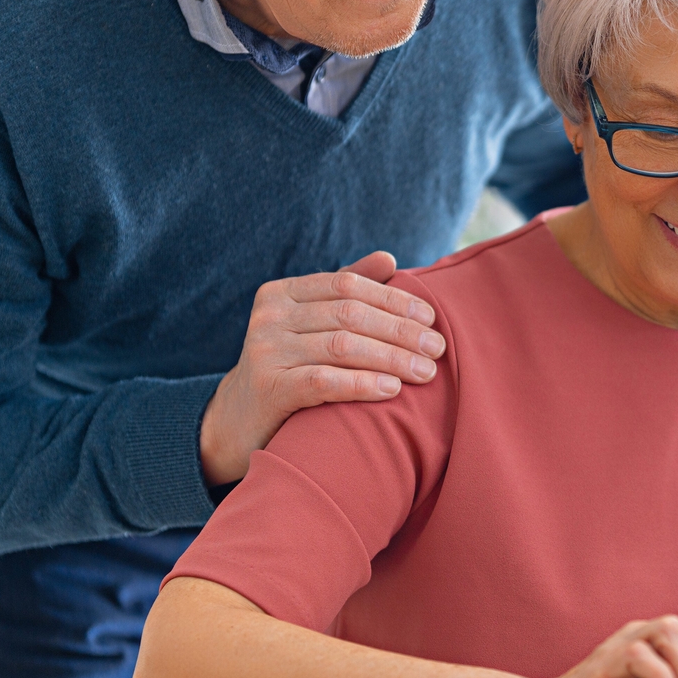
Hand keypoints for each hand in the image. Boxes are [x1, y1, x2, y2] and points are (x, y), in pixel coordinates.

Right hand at [199, 251, 444, 483]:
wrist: (239, 419)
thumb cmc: (289, 365)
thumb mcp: (311, 323)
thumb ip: (346, 291)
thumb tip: (389, 258)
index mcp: (283, 292)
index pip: (348, 285)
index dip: (393, 299)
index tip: (430, 317)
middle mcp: (270, 316)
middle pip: (349, 315)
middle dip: (400, 331)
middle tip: (437, 348)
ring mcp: (266, 351)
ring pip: (342, 346)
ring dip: (392, 358)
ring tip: (426, 371)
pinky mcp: (268, 388)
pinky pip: (324, 381)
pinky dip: (363, 383)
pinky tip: (393, 389)